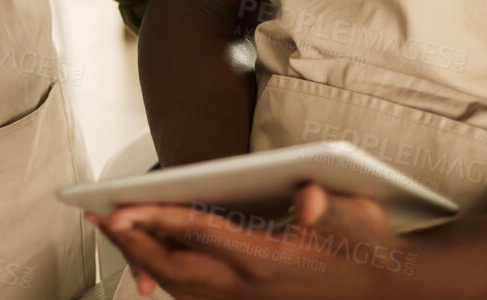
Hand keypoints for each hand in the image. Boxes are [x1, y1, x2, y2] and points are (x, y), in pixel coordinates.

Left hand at [90, 182, 419, 299]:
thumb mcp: (357, 216)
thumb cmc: (369, 246)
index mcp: (270, 259)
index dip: (156, 220)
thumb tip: (306, 197)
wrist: (388, 288)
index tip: (119, 209)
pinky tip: (148, 261)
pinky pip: (192, 296)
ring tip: (112, 232)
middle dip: (132, 243)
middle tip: (97, 218)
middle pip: (174, 266)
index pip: (199, 234)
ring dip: (141, 259)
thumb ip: (327, 204)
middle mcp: (251, 287)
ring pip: (178, 285)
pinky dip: (163, 277)